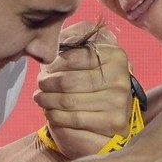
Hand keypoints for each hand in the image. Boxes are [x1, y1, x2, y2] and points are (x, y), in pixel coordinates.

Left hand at [35, 22, 133, 158]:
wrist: (108, 122)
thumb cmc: (91, 85)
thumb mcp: (86, 58)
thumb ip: (75, 41)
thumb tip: (58, 37)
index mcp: (116, 56)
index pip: (74, 56)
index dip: (54, 63)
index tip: (46, 68)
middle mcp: (121, 79)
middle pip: (68, 81)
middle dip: (47, 83)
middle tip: (40, 85)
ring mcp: (119, 103)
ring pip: (67, 102)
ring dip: (47, 100)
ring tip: (40, 98)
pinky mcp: (113, 124)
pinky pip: (72, 120)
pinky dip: (55, 117)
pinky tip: (51, 113)